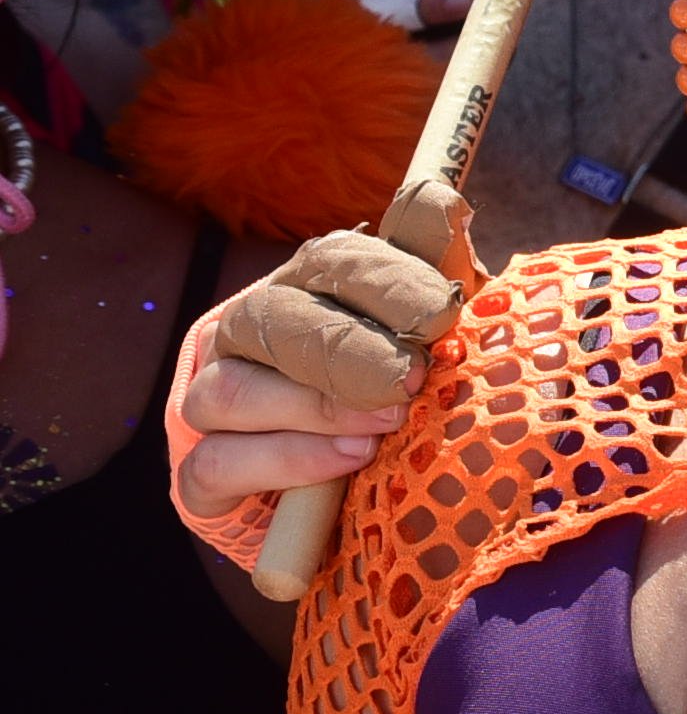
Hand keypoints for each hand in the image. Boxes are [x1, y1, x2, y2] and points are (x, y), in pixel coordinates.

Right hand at [173, 191, 469, 517]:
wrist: (345, 499)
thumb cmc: (405, 401)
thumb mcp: (439, 349)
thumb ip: (445, 302)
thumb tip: (457, 214)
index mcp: (308, 289)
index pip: (331, 260)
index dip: (385, 281)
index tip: (440, 313)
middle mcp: (247, 334)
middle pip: (269, 318)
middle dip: (347, 349)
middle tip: (412, 379)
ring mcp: (212, 403)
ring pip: (231, 390)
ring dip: (313, 407)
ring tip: (384, 425)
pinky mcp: (202, 475)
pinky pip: (218, 464)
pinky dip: (288, 461)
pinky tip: (348, 461)